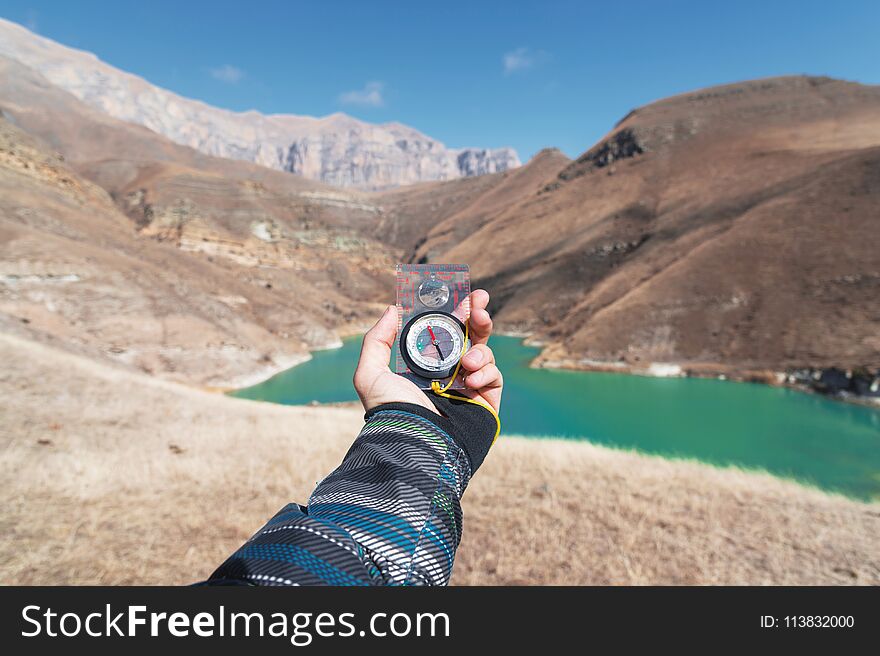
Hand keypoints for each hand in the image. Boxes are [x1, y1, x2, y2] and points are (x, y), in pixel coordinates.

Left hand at [353, 289, 502, 414]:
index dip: (455, 311)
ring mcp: (468, 387)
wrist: (416, 444)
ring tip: (467, 363)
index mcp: (425, 364)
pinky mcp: (485, 401)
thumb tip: (392, 309)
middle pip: (470, 336)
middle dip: (478, 316)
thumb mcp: (370, 373)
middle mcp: (448, 374)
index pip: (444, 331)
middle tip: (480, 302)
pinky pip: (494, 376)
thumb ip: (377, 340)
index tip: (464, 294)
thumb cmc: (391, 411)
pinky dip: (487, 372)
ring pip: (484, 353)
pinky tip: (472, 380)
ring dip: (480, 349)